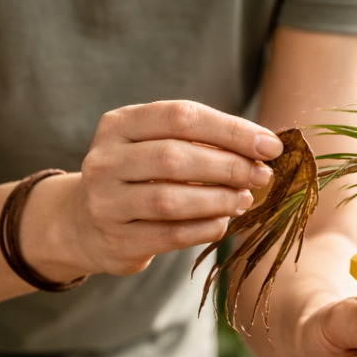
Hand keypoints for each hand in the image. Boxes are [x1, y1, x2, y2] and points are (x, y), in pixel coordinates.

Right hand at [22, 100, 282, 279]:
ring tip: (245, 200)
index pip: (181, 116)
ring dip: (218, 200)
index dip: (231, 130)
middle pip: (174, 157)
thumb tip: (263, 149)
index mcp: (119, 124)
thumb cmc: (140, 178)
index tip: (271, 145)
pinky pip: (169, 235)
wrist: (85, 223)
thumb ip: (201, 143)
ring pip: (170, 199)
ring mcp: (106, 202)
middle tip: (262, 175)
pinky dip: (204, 228)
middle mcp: (105, 159)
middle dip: (228, 166)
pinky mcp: (117, 240)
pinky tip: (223, 222)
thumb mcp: (157, 147)